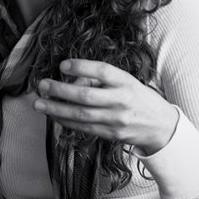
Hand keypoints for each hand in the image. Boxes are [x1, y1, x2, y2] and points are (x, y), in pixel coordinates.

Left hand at [32, 59, 179, 155]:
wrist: (159, 126)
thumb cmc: (139, 98)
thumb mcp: (127, 82)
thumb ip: (102, 80)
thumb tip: (72, 80)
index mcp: (126, 82)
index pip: (103, 71)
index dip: (82, 67)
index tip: (62, 65)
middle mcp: (121, 100)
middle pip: (86, 96)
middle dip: (60, 91)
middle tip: (42, 85)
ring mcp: (116, 120)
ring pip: (81, 114)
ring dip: (56, 109)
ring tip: (39, 103)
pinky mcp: (111, 134)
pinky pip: (84, 127)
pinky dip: (66, 121)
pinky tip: (53, 115)